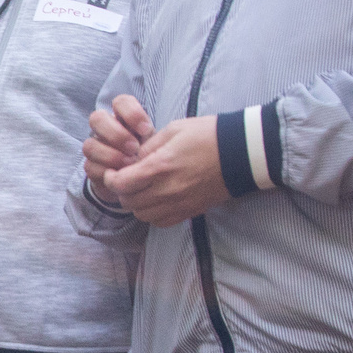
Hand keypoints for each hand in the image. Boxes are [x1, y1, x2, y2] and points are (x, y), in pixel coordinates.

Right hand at [82, 95, 152, 205]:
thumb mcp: (154, 142)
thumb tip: (152, 142)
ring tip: (128, 165)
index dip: (131, 113)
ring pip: (89, 145)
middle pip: (96, 118)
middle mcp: (105, 129)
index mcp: (122, 118)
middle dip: (116, 135)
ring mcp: (95, 147)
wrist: (138, 177)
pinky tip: (120, 176)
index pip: (120, 102)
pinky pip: (90, 166)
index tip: (146, 130)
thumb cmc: (147, 155)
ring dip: (110, 155)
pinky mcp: (91, 167)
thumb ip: (153, 138)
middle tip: (134, 148)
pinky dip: (106, 172)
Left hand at [104, 117, 230, 226]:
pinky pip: (160, 222)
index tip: (112, 172)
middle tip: (126, 180)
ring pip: (142, 215)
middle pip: (128, 202)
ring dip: (136, 203)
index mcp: (160, 166)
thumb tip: (134, 159)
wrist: (242, 153)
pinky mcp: (190, 211)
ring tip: (141, 190)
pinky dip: (153, 214)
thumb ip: (149, 146)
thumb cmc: (209, 136)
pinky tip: (156, 200)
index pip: (120, 184)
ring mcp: (179, 203)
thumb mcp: (174, 130)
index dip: (110, 179)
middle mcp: (167, 189)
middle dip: (122, 191)